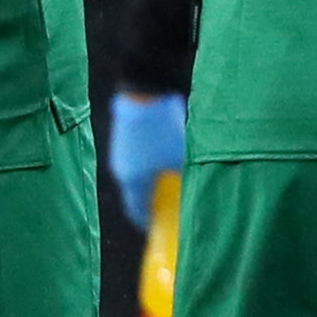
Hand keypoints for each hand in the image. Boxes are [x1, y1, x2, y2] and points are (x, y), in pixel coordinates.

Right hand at [107, 89, 185, 231]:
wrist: (146, 86)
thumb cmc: (164, 127)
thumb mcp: (182, 159)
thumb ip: (186, 182)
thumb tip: (194, 198)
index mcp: (132, 181)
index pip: (137, 212)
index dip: (149, 224)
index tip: (162, 229)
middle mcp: (122, 169)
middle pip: (137, 194)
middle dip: (153, 203)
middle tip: (172, 206)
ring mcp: (121, 151)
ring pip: (137, 175)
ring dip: (152, 182)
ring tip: (173, 183)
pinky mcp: (125, 135)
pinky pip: (137, 160)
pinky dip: (150, 166)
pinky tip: (167, 159)